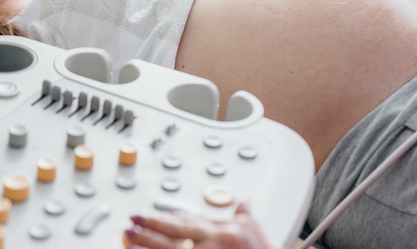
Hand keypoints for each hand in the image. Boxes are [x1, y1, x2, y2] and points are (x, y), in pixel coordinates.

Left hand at [124, 202, 276, 248]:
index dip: (167, 218)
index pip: (190, 221)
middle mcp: (215, 243)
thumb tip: (244, 204)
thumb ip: (246, 217)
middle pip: (177, 233)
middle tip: (132, 221)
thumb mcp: (256, 235)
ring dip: (147, 243)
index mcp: (227, 231)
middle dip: (152, 226)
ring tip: (129, 237)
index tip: (149, 216)